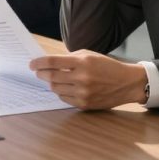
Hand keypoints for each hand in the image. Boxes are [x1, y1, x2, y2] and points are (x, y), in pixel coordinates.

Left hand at [29, 50, 147, 109]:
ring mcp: (83, 93)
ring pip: (56, 89)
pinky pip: (64, 99)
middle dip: (41, 73)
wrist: (127, 83)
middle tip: (38, 72)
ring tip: (53, 79)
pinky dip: (61, 92)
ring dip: (51, 83)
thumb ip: (70, 58)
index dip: (39, 63)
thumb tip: (49, 63)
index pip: (53, 62)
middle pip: (51, 77)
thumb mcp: (89, 55)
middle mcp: (82, 78)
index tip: (32, 64)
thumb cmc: (106, 66)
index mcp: (82, 62)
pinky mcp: (85, 104)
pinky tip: (65, 87)